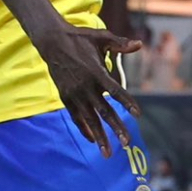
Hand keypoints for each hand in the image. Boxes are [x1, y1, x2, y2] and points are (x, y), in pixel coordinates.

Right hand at [37, 25, 143, 156]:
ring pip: (89, 119)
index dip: (127, 102)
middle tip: (127, 143)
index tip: (138, 114)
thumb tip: (139, 44)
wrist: (52, 42)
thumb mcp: (101, 38)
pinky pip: (76, 117)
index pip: (115, 91)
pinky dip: (84, 129)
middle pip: (104, 111)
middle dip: (116, 128)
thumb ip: (120, 44)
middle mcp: (85, 86)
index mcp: (96, 72)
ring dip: (100, 136)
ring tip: (108, 153)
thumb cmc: (80, 38)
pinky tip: (93, 140)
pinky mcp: (65, 98)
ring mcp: (74, 94)